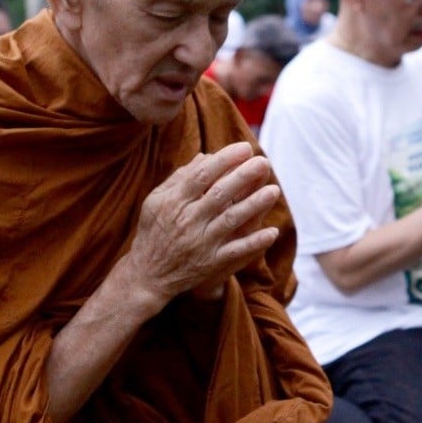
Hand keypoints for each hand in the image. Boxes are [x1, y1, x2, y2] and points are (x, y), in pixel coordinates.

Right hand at [124, 142, 280, 304]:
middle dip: (244, 176)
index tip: (245, 148)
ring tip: (274, 190)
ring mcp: (200, 243)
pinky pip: (236, 251)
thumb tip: (206, 156)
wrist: (147, 275)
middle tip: (264, 161)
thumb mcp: (156, 200)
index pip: (202, 175)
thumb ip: (180, 178)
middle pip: (220, 194)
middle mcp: (187, 221)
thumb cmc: (153, 231)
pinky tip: (273, 232)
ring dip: (254, 205)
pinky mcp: (210, 263)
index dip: (225, 159)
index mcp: (174, 201)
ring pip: (231, 220)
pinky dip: (254, 242)